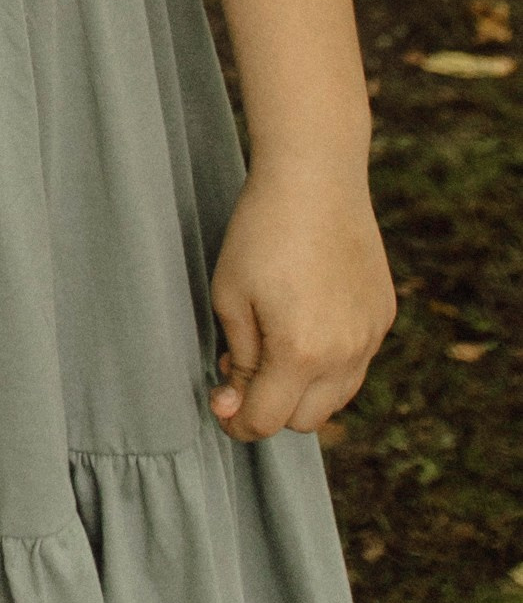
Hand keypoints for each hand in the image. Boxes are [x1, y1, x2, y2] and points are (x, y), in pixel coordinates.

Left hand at [209, 161, 396, 440]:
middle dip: (270, 408)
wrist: (315, 179)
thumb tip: (239, 398)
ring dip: (303, 391)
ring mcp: (370, 337)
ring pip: (336, 397)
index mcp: (300, 354)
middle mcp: (345, 354)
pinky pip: (356, 362)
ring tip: (273, 347)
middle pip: (306, 421)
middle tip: (241, 369)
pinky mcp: (382, 316)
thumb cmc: (261, 232)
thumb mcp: (230, 296)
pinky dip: (330, 362)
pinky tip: (305, 323)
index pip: (268, 422)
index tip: (220, 404)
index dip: (237, 423)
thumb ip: (238, 357)